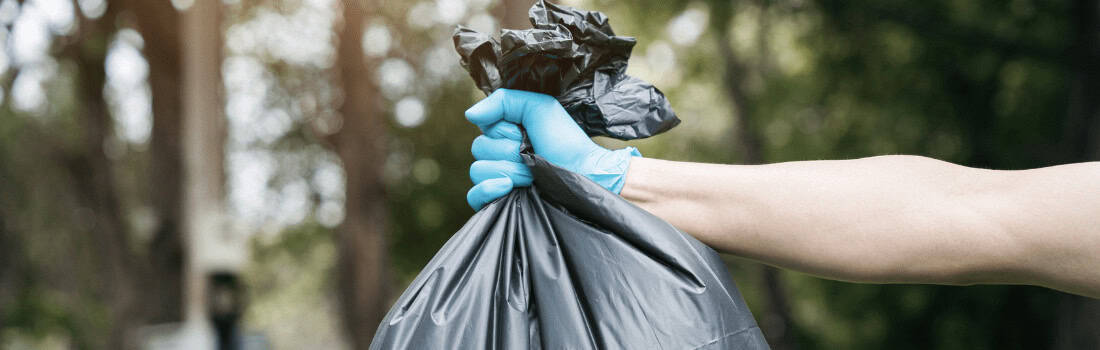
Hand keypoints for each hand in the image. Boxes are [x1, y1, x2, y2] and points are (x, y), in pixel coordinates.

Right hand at [464, 88, 638, 209]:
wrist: (584, 174)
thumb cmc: (565, 141)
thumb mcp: (539, 107)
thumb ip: (503, 101)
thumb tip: (469, 115)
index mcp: (504, 135)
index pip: (482, 129)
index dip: (504, 131)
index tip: (525, 135)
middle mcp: (497, 156)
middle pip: (478, 150)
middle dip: (509, 152)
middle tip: (534, 155)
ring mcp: (497, 180)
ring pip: (478, 171)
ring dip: (509, 170)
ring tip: (533, 174)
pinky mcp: (499, 202)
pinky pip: (474, 197)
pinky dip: (487, 189)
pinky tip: (507, 185)